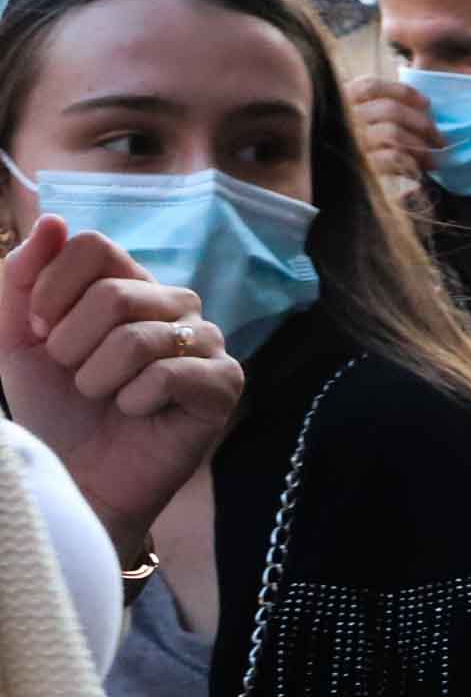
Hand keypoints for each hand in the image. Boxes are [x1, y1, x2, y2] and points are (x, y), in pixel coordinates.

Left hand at [0, 215, 244, 550]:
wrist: (81, 475)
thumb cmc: (56, 408)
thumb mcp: (17, 340)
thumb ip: (21, 280)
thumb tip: (54, 221)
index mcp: (128, 283)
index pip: (93, 246)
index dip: (51, 288)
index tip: (41, 331)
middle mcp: (174, 304)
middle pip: (114, 293)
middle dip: (71, 345)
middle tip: (74, 377)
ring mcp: (207, 341)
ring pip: (138, 337)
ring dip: (98, 378)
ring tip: (103, 398)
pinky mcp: (224, 383)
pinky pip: (169, 374)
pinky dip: (134, 401)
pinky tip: (137, 414)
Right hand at [346, 74, 441, 187]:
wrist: (347, 189)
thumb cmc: (370, 149)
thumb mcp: (372, 122)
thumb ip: (388, 106)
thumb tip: (425, 105)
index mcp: (344, 103)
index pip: (370, 87)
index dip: (402, 92)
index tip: (427, 104)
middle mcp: (346, 121)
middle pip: (389, 109)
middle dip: (422, 123)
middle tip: (440, 139)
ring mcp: (353, 144)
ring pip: (393, 132)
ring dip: (420, 145)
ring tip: (434, 158)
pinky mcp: (364, 167)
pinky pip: (394, 157)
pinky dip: (413, 161)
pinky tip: (419, 169)